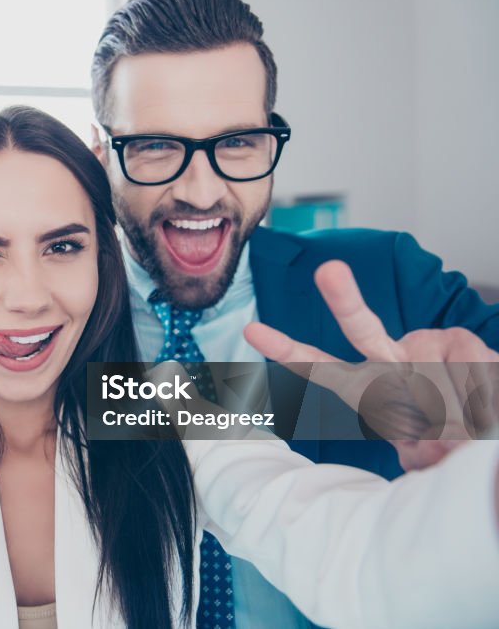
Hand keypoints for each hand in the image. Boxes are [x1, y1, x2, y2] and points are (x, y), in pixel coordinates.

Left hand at [244, 260, 498, 470]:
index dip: (288, 352)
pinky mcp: (458, 340)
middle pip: (362, 327)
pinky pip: (468, 369)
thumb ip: (420, 452)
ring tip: (464, 422)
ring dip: (456, 411)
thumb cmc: (446, 442)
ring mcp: (423, 346)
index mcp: (365, 386)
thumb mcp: (421, 457)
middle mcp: (388, 358)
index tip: (252, 331)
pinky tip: (479, 400)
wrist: (482, 430)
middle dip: (344, 299)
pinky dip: (477, 396)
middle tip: (328, 270)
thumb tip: (433, 438)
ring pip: (437, 378)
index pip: (320, 368)